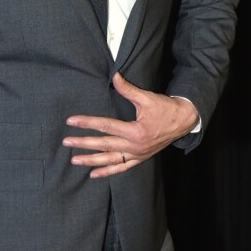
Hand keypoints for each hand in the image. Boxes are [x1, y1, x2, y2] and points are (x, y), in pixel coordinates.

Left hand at [62, 72, 198, 177]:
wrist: (184, 121)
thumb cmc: (165, 108)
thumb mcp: (147, 98)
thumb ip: (128, 89)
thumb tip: (114, 75)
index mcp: (135, 131)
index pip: (106, 126)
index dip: (87, 123)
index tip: (71, 121)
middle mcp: (135, 146)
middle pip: (104, 145)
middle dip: (83, 144)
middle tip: (66, 142)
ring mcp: (137, 155)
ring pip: (110, 160)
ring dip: (91, 161)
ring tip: (74, 160)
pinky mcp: (140, 158)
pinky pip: (121, 168)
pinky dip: (107, 172)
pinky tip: (93, 174)